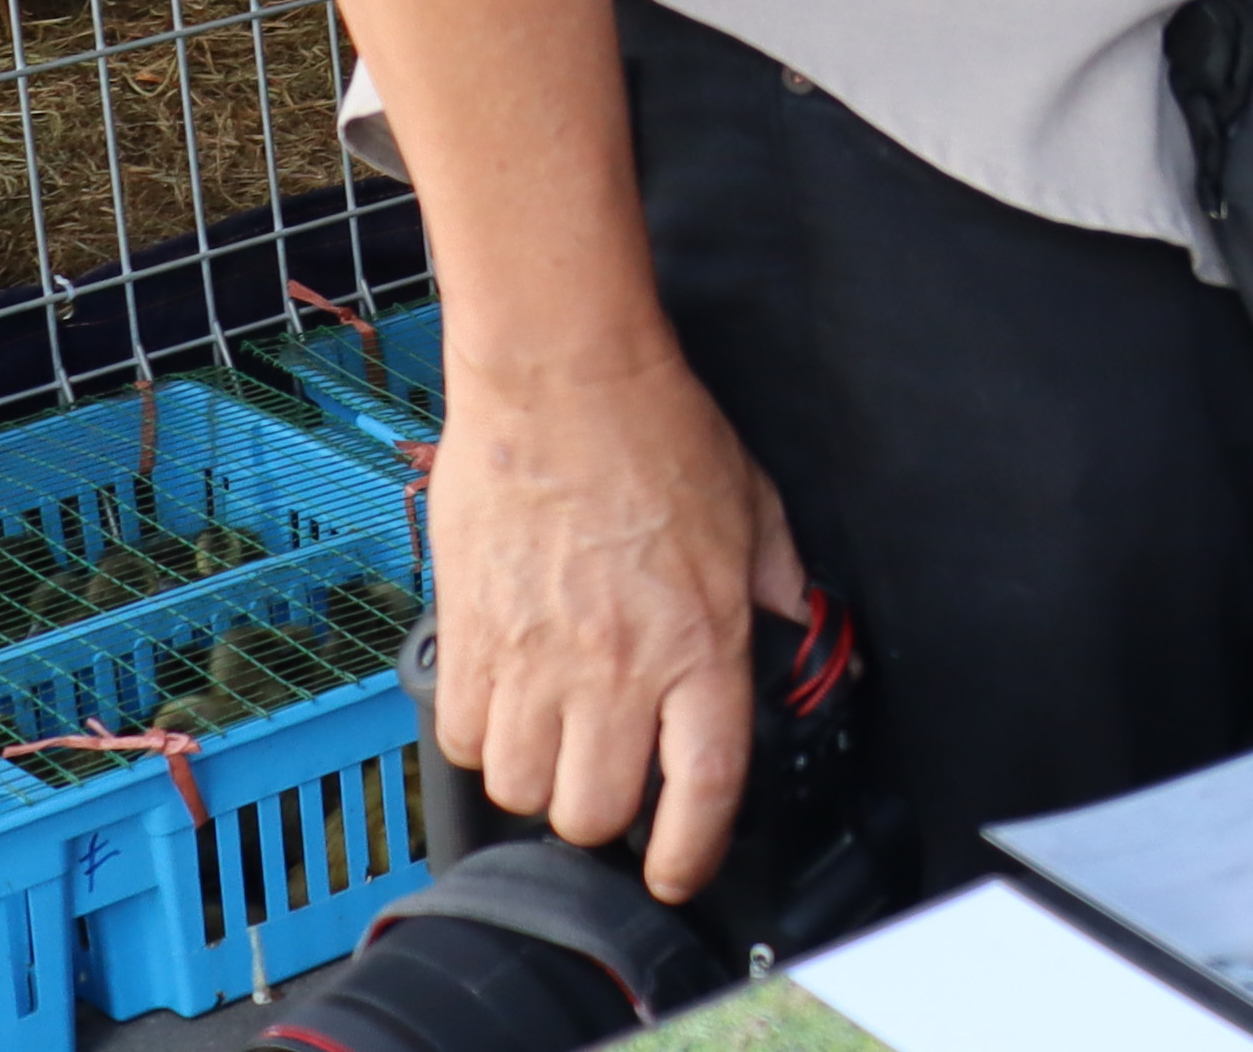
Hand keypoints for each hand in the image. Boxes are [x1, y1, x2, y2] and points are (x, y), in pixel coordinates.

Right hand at [426, 338, 808, 901]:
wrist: (562, 381)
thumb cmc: (660, 433)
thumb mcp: (755, 511)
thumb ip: (774, 585)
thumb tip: (790, 624)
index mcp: (700, 644)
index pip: (702, 790)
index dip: (690, 852)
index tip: (678, 872)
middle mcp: (616, 669)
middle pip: (593, 812)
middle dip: (604, 815)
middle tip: (612, 777)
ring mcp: (534, 659)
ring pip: (521, 787)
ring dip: (539, 778)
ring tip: (557, 735)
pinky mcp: (467, 636)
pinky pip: (461, 735)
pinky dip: (478, 736)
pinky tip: (504, 699)